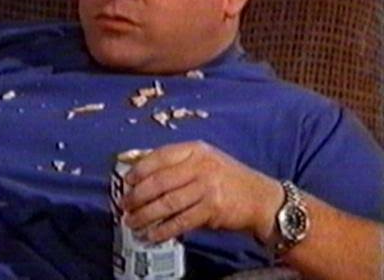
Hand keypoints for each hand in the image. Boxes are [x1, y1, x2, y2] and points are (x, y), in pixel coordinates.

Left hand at [121, 141, 282, 243]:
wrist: (261, 198)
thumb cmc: (226, 178)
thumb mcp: (204, 160)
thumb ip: (177, 163)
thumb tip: (140, 171)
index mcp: (195, 149)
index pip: (160, 156)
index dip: (140, 169)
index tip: (126, 181)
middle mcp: (200, 166)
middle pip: (160, 181)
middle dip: (137, 195)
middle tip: (124, 205)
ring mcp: (207, 187)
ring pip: (167, 203)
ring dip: (145, 215)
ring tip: (132, 222)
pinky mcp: (212, 209)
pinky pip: (181, 221)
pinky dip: (163, 230)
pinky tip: (151, 235)